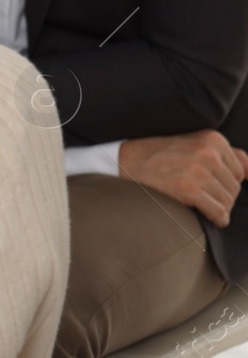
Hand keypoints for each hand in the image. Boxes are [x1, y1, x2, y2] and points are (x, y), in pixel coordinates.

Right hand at [119, 130, 247, 226]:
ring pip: (228, 201)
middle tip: (202, 197)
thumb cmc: (156, 155)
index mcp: (211, 138)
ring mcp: (198, 170)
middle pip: (235, 187)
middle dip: (222, 196)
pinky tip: (210, 217)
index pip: (241, 170)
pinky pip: (218, 212)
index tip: (209, 185)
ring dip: (218, 208)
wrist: (121, 162)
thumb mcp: (191, 142)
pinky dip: (217, 218)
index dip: (226, 182)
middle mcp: (207, 152)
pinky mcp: (187, 189)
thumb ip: (224, 153)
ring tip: (202, 206)